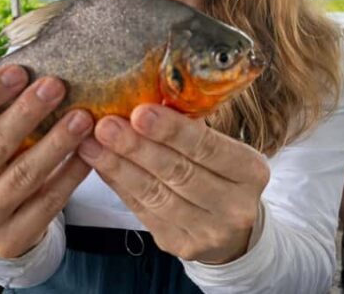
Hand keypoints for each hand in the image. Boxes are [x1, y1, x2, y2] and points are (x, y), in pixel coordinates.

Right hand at [0, 64, 93, 257]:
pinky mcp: (10, 241)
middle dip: (27, 113)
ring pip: (23, 176)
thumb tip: (23, 66)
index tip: (19, 70)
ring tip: (82, 117)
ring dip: (56, 143)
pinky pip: (47, 203)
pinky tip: (88, 152)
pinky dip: (70, 175)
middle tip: (56, 86)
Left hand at [77, 104, 269, 263]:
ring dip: (119, 165)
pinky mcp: (179, 244)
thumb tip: (145, 99)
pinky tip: (99, 163)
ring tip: (92, 142)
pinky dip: (118, 184)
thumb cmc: (221, 174)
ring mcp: (207, 231)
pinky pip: (142, 210)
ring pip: (155, 194)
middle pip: (178, 173)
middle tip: (106, 125)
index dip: (172, 131)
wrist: (233, 230)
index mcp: (251, 171)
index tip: (139, 112)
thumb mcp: (223, 149)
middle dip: (137, 147)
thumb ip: (193, 130)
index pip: (208, 148)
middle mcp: (234, 206)